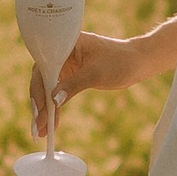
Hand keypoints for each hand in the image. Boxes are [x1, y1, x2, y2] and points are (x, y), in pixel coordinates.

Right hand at [28, 28, 149, 137]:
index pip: (44, 68)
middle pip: (42, 79)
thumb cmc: (120, 61)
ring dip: (45, 108)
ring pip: (48, 87)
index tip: (39, 112)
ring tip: (42, 131)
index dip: (39, 91)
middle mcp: (61, 52)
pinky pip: (57, 91)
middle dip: (39, 104)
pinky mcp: (71, 74)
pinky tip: (52, 121)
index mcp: (65, 44)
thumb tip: (53, 101)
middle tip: (38, 127)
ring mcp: (65, 64)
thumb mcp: (96, 74)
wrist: (138, 62)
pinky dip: (55, 106)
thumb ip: (73, 86)